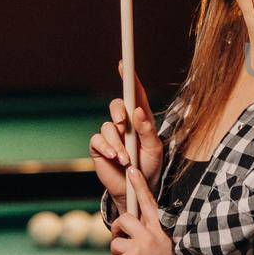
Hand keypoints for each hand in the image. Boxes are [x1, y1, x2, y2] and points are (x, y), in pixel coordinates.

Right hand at [90, 61, 164, 198]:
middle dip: (119, 111)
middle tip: (123, 123)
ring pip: (108, 126)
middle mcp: (124, 124)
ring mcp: (111, 135)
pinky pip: (98, 140)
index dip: (130, 79)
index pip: (136, 96)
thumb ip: (147, 129)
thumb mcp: (155, 149)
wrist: (136, 190)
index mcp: (141, 120)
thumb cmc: (149, 167)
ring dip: (117, 142)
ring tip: (126, 159)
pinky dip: (107, 148)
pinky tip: (114, 158)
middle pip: (117, 105)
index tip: (124, 64)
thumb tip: (138, 111)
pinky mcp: (99, 148)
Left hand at [109, 165, 181, 254]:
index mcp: (160, 232)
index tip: (132, 170)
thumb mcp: (165, 249)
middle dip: (118, 229)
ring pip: (115, 242)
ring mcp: (136, 249)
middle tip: (121, 239)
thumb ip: (151, 236)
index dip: (140, 185)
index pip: (149, 204)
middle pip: (124, 219)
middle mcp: (149, 237)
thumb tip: (132, 229)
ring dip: (119, 254)